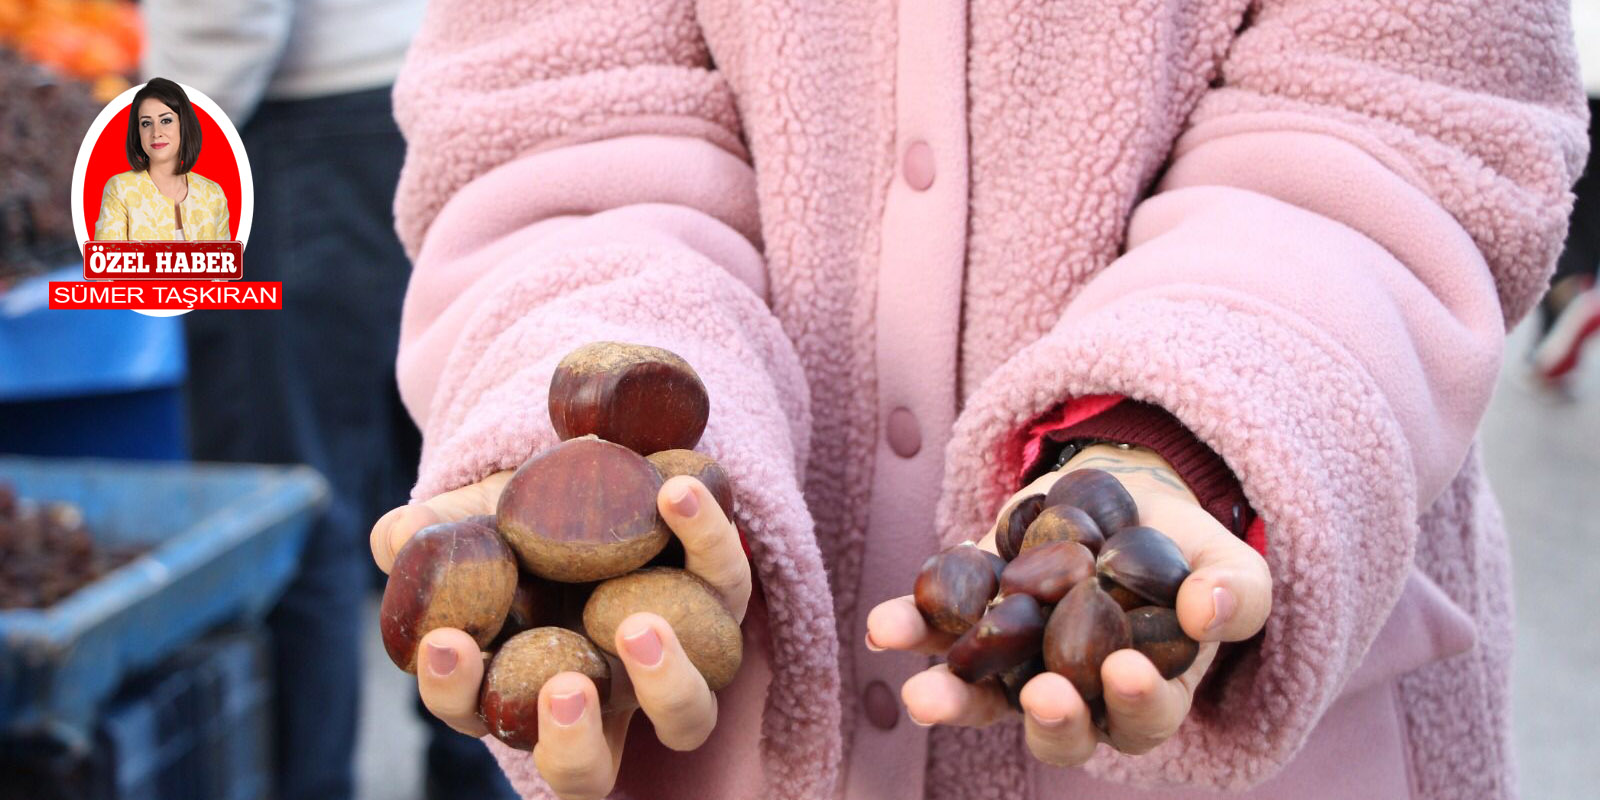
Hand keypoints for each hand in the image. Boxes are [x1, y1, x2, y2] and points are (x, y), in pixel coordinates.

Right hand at [370, 469, 751, 798]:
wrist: (592, 462)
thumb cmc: (513, 512)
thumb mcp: (464, 517)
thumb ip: (425, 532)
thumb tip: (396, 538)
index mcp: (519, 684)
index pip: (480, 716)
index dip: (457, 692)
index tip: (447, 642)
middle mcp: (599, 693)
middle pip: (589, 773)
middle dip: (573, 745)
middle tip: (565, 688)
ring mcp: (668, 660)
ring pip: (685, 720)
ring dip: (666, 685)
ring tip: (638, 627)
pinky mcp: (719, 598)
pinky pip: (725, 580)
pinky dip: (707, 537)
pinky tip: (678, 494)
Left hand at [865, 444, 1270, 765]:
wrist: (1117, 497)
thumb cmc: (1181, 548)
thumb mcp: (1225, 561)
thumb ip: (1236, 591)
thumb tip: (1210, 609)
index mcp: (1145, 694)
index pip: (1145, 716)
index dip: (1137, 702)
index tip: (1128, 671)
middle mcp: (1075, 694)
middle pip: (1060, 730)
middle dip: (1050, 720)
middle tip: (1042, 695)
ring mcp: (1014, 665)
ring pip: (983, 700)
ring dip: (954, 699)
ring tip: (925, 695)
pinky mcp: (970, 623)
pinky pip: (935, 637)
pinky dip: (910, 631)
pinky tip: (887, 625)